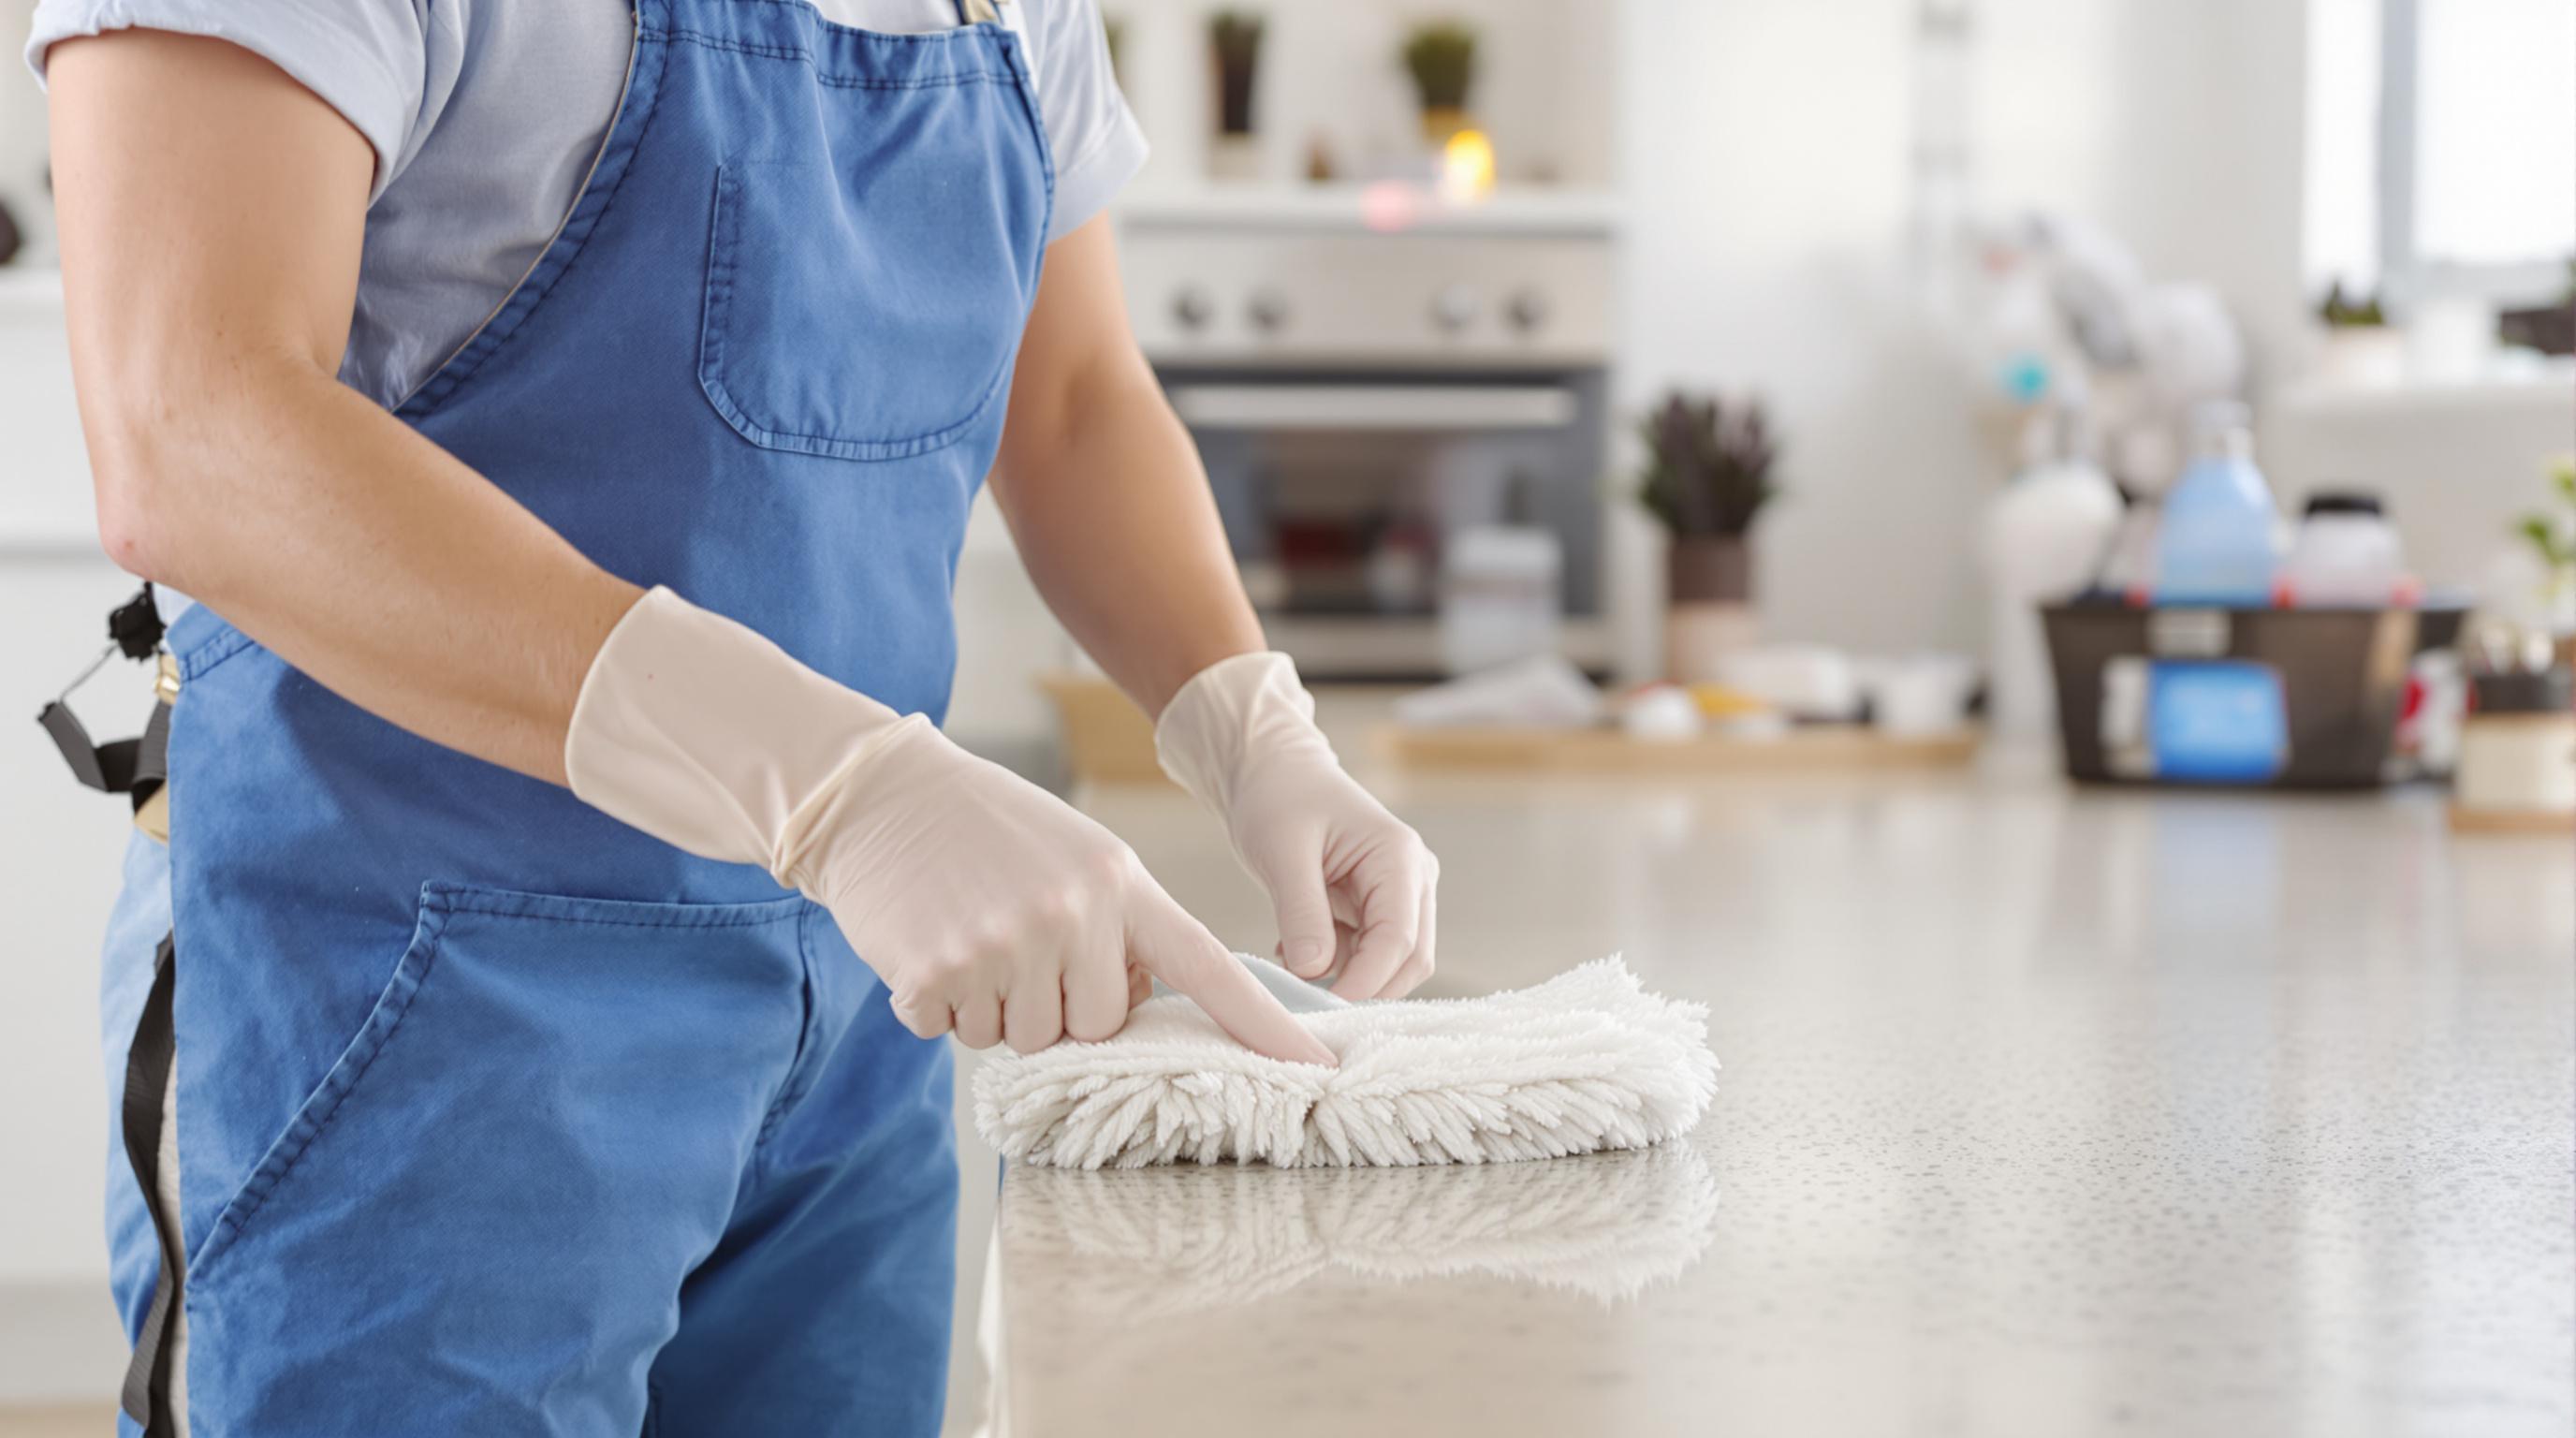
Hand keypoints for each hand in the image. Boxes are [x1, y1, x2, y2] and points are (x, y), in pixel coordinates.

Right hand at [791, 719, 1333, 1060]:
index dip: (1264, 1026)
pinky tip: (930, 942)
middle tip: (1018, 940)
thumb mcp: (1080, 857)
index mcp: (1121, 884)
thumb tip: (1139, 1008)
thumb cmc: (987, 830)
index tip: (1316, 1070)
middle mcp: (1072, 915)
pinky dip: (938, 1004)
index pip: (1208, 967)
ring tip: (973, 934)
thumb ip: (1122, 926)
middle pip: (1095, 1027)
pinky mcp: (938, 973)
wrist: (879, 794)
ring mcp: (1005, 945)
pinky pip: (956, 1033)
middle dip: (1059, 1002)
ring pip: (1025, 1041)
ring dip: (997, 1007)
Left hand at [1156, 653, 1438, 999]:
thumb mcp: (1282, 853)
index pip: (1399, 939)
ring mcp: (1401, 894)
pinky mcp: (1379, 907)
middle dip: (1363, 987)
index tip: (1320, 1007)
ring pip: (1393, 963)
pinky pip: (1369, 954)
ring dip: (1347, 977)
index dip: (1364, 982)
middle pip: (1409, 960)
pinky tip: (1295, 946)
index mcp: (1398, 857)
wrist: (1273, 774)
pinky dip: (1336, 964)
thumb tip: (1314, 972)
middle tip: (1304, 997)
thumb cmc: (1278, 799)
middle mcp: (1413, 877)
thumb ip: (1301, 912)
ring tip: (1291, 957)